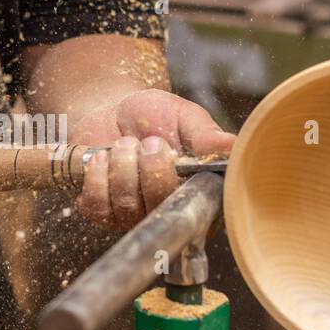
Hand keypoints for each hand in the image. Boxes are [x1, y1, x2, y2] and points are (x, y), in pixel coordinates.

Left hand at [72, 88, 235, 229]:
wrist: (113, 111)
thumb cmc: (155, 116)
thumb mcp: (184, 117)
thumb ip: (205, 134)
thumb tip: (233, 146)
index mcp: (197, 193)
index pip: (198, 210)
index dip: (185, 190)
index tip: (174, 156)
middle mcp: (167, 211)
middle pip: (160, 208)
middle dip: (152, 169)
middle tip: (150, 142)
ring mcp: (133, 218)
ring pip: (127, 206)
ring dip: (123, 167)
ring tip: (125, 143)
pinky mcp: (103, 214)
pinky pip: (97, 206)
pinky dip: (97, 176)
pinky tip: (101, 158)